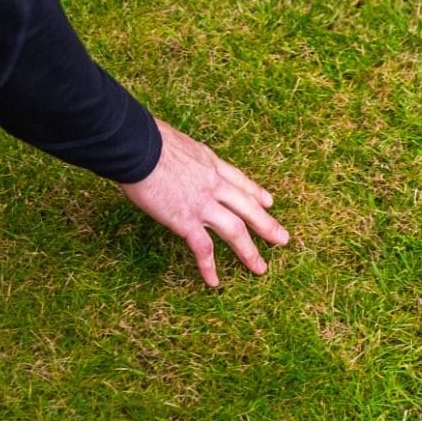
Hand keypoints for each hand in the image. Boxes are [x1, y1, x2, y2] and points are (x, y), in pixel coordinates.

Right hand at [120, 118, 289, 286]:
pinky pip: (203, 248)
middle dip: (267, 225)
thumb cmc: (148, 139)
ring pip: (235, 230)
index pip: (239, 180)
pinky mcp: (186, 220)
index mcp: (210, 163)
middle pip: (248, 207)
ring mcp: (202, 203)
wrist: (139, 147)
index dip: (256, 193)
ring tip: (260, 268)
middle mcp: (213, 184)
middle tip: (282, 239)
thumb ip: (181, 154)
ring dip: (249, 251)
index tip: (268, 202)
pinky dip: (208, 267)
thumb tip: (170, 155)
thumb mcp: (175, 141)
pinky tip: (213, 282)